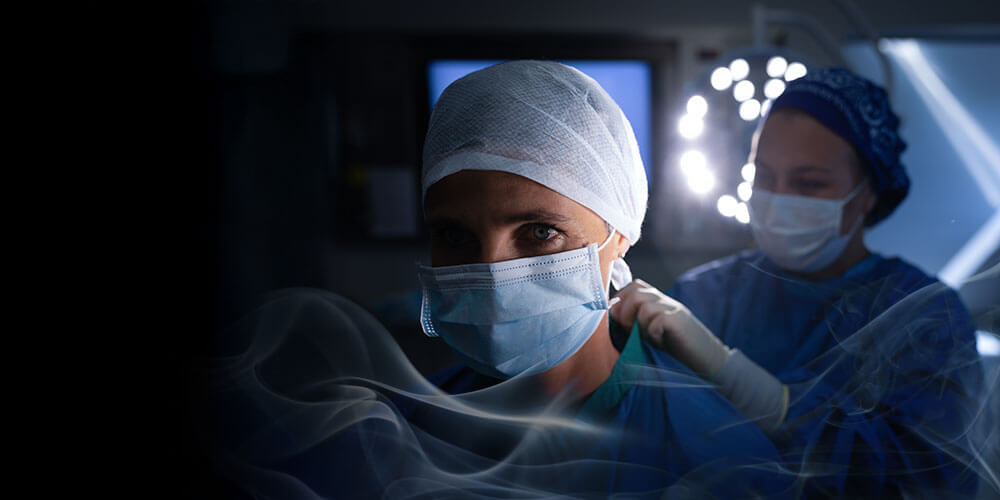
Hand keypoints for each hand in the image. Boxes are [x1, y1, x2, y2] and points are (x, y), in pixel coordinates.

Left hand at [610, 279, 730, 375]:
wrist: (708, 360)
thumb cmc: (676, 348)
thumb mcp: (651, 332)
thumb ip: (636, 322)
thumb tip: (612, 316)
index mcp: (657, 301)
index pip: (633, 286)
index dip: (620, 302)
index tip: (620, 322)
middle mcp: (665, 301)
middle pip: (635, 290)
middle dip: (624, 310)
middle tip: (629, 329)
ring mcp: (673, 309)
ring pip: (643, 303)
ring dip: (638, 322)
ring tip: (646, 337)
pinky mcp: (679, 321)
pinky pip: (657, 319)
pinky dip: (653, 332)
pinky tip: (659, 342)